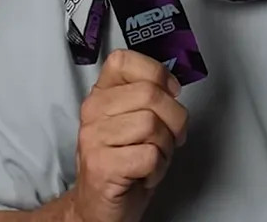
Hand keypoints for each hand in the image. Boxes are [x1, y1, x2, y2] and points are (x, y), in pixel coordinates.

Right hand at [69, 48, 188, 221]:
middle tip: (169, 138)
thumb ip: (148, 96)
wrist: (99, 206)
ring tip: (152, 157)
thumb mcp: (134, 120)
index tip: (170, 93)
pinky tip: (145, 174)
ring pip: (152, 125)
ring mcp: (94, 138)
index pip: (124, 60)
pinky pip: (149, 155)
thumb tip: (173, 84)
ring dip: (165, 147)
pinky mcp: (102, 166)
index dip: (157, 74)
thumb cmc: (125, 162)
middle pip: (150, 94)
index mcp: (100, 94)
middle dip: (174, 119)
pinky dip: (158, 168)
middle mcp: (92, 112)